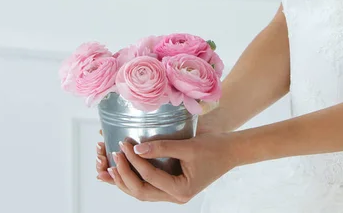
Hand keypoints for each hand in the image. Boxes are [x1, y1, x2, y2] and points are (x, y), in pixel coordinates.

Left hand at [95, 114, 224, 185]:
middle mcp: (176, 196)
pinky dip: (135, 179)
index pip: (150, 177)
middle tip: (114, 155)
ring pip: (142, 192)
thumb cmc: (214, 148)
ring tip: (111, 165)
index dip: (135, 161)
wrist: (230, 151)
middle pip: (141, 191)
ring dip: (126, 180)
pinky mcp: (172, 186)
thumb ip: (163, 147)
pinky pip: (149, 186)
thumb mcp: (188, 146)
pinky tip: (124, 169)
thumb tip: (137, 149)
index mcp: (181, 190)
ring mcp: (173, 193)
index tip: (125, 145)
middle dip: (124, 174)